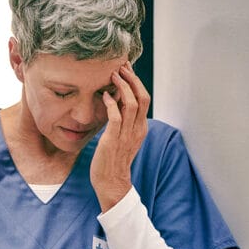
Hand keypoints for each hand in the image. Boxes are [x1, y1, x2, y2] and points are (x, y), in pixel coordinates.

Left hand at [90, 62, 149, 210]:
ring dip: (122, 87)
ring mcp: (126, 134)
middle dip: (132, 79)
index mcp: (141, 127)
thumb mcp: (122, 137)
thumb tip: (114, 103)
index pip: (144, 98)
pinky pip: (115, 117)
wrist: (111, 182)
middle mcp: (137, 129)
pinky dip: (111, 104)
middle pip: (142, 97)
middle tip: (121, 66)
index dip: (136, 82)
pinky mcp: (113, 140)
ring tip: (113, 75)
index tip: (126, 69)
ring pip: (131, 104)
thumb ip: (122, 122)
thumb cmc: (113, 160)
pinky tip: (104, 95)